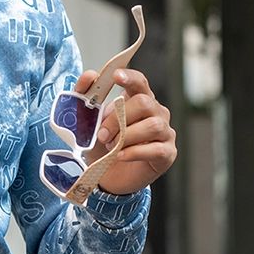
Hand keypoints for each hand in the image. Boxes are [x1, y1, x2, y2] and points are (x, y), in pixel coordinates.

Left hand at [75, 67, 176, 194]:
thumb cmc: (104, 146)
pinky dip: (134, 152)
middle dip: (118, 118)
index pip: (140, 82)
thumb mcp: (89, 123)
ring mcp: (165, 133)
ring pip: (152, 125)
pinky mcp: (167, 154)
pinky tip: (120, 156)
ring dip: (126, 136)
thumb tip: (89, 76)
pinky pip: (156, 149)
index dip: (130, 77)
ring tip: (111, 146)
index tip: (116, 76)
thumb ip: (86, 97)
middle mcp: (156, 113)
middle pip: (144, 103)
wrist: (108, 177)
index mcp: (139, 100)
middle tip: (101, 134)